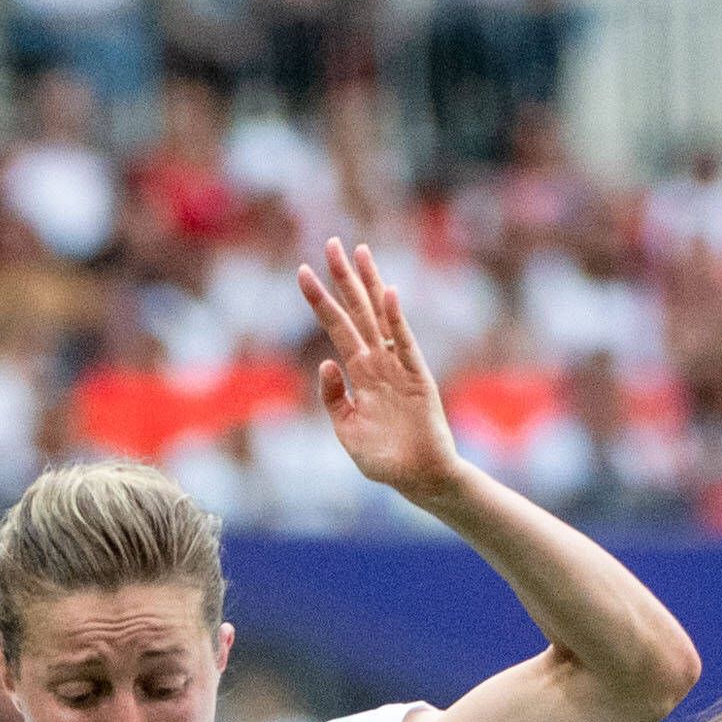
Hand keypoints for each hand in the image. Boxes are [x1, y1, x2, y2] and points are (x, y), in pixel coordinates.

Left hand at [300, 238, 462, 506]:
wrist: (419, 479)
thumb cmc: (384, 459)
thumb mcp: (347, 429)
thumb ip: (335, 398)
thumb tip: (326, 363)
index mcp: (360, 374)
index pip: (337, 328)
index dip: (321, 300)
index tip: (302, 271)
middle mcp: (378, 362)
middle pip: (358, 310)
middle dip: (344, 277)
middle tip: (331, 242)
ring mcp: (398, 367)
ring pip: (380, 317)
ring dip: (369, 284)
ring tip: (359, 250)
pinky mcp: (418, 378)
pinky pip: (405, 343)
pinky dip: (397, 319)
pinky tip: (388, 294)